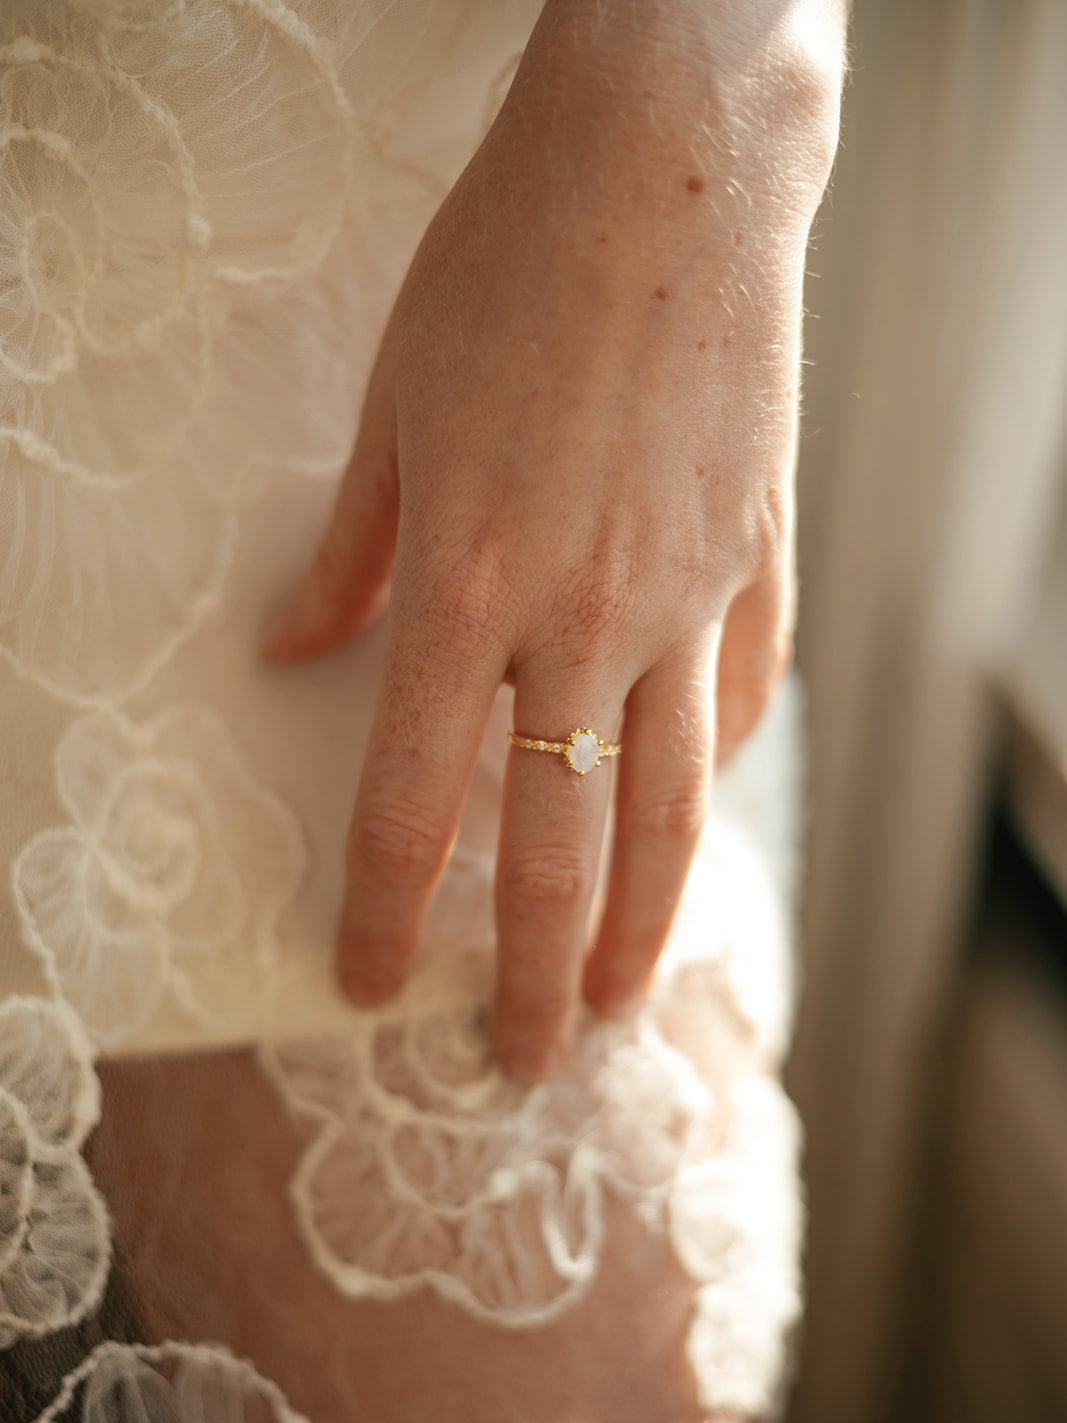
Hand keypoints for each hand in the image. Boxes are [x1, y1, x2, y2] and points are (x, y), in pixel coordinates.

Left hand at [265, 0, 844, 1078]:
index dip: (389, 915)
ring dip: (646, 928)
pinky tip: (691, 815)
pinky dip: (708, 776)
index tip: (372, 985)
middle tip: (525, 1061)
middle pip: (560, 851)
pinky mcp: (758, 568)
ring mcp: (686, 602)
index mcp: (467, 587)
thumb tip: (295, 647)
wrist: (672, 173)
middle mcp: (584, 622)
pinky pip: (736, 707)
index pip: (417, 805)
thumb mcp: (395, 409)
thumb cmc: (513, 270)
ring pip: (671, 812)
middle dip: (535, 977)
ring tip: (627, 1004)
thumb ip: (350, 554)